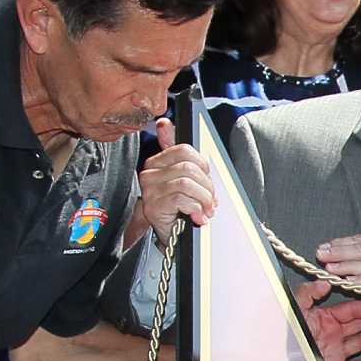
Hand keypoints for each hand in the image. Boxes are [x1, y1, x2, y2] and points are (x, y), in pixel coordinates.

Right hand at [137, 117, 217, 241]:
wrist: (172, 236)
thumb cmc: (180, 208)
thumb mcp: (183, 178)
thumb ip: (177, 153)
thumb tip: (164, 123)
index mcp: (156, 162)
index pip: (184, 150)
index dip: (203, 166)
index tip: (208, 182)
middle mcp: (149, 174)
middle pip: (188, 167)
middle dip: (206, 186)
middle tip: (211, 201)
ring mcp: (150, 190)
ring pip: (186, 182)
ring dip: (203, 198)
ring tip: (206, 210)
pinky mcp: (153, 206)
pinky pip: (181, 198)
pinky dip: (196, 208)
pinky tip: (198, 217)